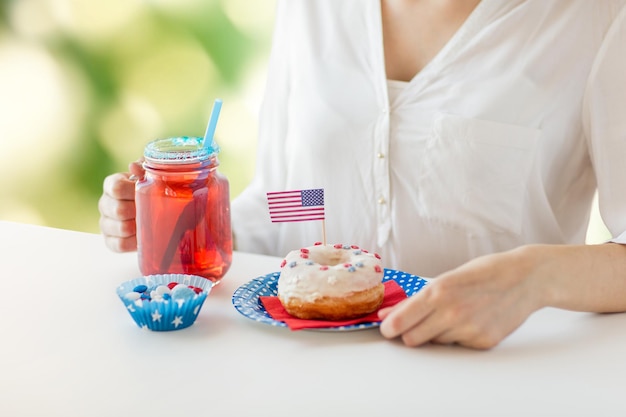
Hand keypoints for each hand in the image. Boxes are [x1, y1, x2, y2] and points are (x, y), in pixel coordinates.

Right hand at [98, 161, 143, 251]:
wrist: (154, 213)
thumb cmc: (151, 192)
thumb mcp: (150, 177)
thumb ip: (144, 168)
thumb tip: (134, 167)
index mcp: (112, 184)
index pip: (116, 188)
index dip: (133, 192)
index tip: (147, 193)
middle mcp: (105, 203)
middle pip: (118, 210)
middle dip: (139, 211)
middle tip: (152, 211)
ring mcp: (106, 223)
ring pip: (121, 228)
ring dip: (138, 227)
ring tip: (148, 223)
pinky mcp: (110, 241)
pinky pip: (120, 244)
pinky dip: (134, 242)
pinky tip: (143, 237)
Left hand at [379, 247, 542, 348]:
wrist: (525, 278)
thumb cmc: (484, 273)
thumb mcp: (447, 278)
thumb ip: (415, 300)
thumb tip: (385, 315)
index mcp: (438, 292)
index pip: (400, 322)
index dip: (389, 328)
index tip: (387, 328)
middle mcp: (452, 313)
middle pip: (412, 339)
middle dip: (410, 332)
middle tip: (418, 321)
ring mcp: (469, 330)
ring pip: (435, 342)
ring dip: (436, 333)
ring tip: (455, 313)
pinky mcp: (483, 342)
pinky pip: (457, 346)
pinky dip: (458, 336)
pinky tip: (472, 319)